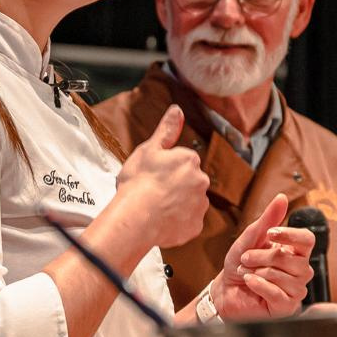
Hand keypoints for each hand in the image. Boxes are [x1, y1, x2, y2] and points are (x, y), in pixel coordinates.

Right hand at [113, 105, 207, 248]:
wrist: (136, 219)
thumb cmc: (139, 183)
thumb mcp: (149, 149)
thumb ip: (167, 130)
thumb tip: (177, 110)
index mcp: (189, 160)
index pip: (183, 161)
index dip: (166, 169)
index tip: (153, 175)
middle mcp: (200, 181)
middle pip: (189, 181)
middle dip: (175, 186)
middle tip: (153, 192)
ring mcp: (200, 205)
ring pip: (190, 202)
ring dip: (177, 204)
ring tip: (156, 208)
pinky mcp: (196, 226)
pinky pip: (188, 222)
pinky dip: (177, 222)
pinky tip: (162, 221)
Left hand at [210, 194, 315, 320]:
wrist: (224, 290)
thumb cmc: (240, 264)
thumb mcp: (250, 238)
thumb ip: (268, 219)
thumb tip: (282, 197)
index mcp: (295, 252)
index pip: (307, 240)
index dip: (291, 235)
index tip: (270, 233)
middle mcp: (300, 271)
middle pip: (293, 259)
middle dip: (263, 256)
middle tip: (246, 259)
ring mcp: (295, 290)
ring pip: (285, 276)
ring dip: (259, 271)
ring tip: (246, 272)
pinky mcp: (286, 307)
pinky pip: (278, 294)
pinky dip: (260, 285)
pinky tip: (249, 282)